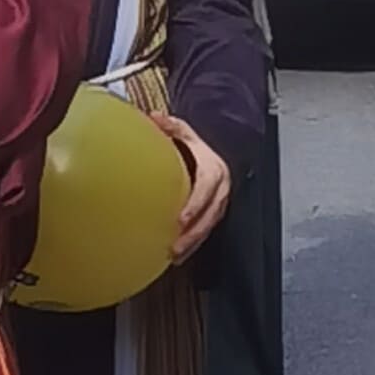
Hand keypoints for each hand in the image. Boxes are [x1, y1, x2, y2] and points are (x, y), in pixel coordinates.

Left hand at [156, 113, 235, 257]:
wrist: (212, 158)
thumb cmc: (197, 148)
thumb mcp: (186, 133)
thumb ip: (171, 127)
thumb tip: (153, 118)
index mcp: (215, 169)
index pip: (207, 189)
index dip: (195, 205)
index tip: (180, 219)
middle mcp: (221, 189)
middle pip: (210, 215)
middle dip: (194, 232)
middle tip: (174, 246)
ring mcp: (219, 204)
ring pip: (209, 227)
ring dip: (193, 243)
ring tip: (174, 255)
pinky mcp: (214, 215)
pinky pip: (205, 232)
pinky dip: (192, 245)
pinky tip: (177, 257)